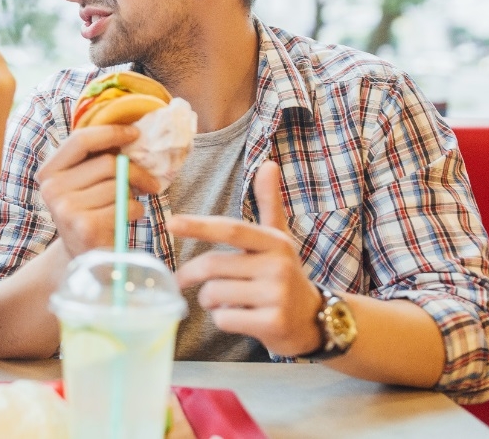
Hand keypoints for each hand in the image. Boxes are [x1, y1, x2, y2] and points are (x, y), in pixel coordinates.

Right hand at [37, 125, 160, 257]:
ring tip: (127, 207)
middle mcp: (52, 189)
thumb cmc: (90, 214)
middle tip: (149, 183)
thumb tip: (131, 133)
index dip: (111, 132)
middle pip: (107, 163)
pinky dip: (136, 211)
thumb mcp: (83, 185)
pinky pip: (126, 206)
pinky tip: (125, 220)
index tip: (135, 134)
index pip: (80, 140)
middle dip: (135, 171)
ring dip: (134, 195)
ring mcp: (66, 209)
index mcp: (48, 172)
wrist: (84, 260)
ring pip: (119, 185)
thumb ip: (95, 160)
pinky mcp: (86, 227)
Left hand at [170, 161, 323, 355]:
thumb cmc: (285, 275)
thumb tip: (269, 164)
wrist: (316, 319)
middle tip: (182, 280)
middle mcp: (278, 266)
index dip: (199, 226)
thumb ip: (269, 204)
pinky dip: (221, 319)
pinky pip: (224, 319)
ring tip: (223, 300)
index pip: (230, 229)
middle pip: (213, 266)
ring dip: (208, 300)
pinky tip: (238, 318)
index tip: (171, 223)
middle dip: (190, 274)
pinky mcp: (273, 323)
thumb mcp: (279, 239)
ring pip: (214, 294)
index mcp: (275, 242)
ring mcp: (277, 295)